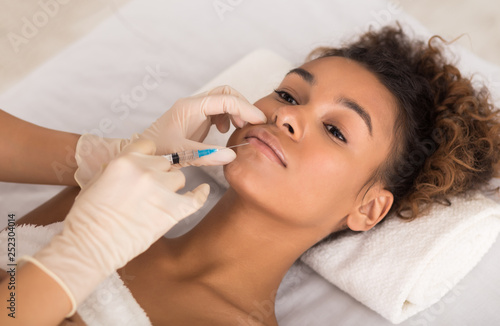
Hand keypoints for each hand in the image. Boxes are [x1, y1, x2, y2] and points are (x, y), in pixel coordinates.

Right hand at [21, 139, 208, 314]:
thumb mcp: (97, 181)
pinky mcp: (173, 210)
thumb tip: (131, 165)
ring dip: (172, 187)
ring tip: (160, 202)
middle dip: (159, 174)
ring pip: (179, 178)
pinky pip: (196, 197)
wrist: (90, 246)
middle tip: (150, 190)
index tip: (150, 165)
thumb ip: (118, 169)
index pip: (148, 145)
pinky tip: (203, 190)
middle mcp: (145, 170)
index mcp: (125, 160)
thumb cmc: (88, 218)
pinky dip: (200, 194)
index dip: (150, 156)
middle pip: (166, 163)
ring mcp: (161, 189)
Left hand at [74, 85, 265, 186]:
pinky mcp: (196, 118)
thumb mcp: (181, 153)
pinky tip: (225, 133)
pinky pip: (218, 111)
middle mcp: (193, 105)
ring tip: (240, 130)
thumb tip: (233, 156)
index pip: (225, 99)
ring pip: (223, 101)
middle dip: (243, 106)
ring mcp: (195, 110)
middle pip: (226, 93)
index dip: (245, 108)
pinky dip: (228, 119)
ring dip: (236, 112)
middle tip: (253, 124)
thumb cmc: (156, 151)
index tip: (259, 121)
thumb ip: (206, 155)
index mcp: (190, 107)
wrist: (140, 153)